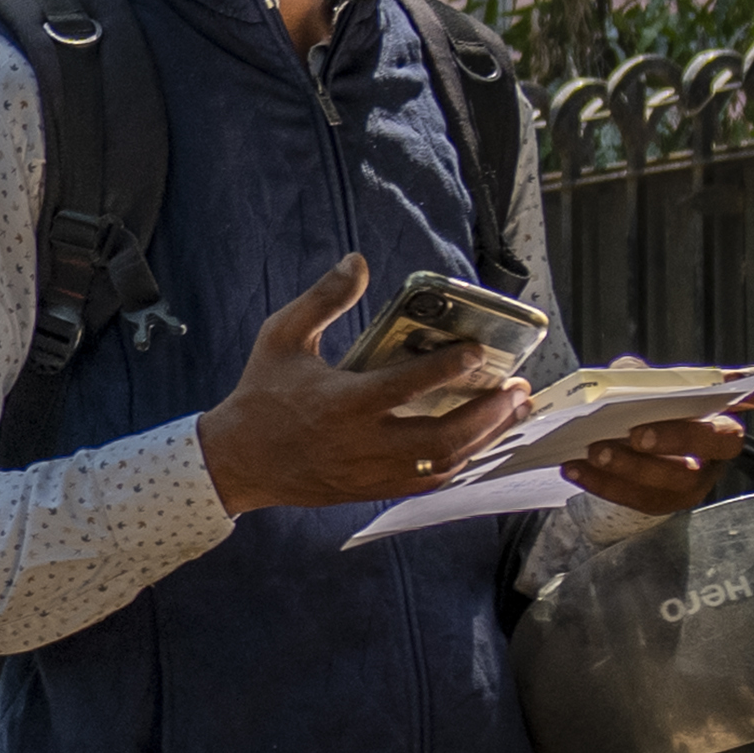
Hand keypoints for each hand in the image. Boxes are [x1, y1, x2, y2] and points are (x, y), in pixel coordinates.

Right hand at [193, 254, 527, 512]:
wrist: (237, 462)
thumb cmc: (262, 394)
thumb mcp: (283, 337)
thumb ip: (323, 298)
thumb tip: (358, 261)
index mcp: (341, 403)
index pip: (404, 387)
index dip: (446, 369)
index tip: (477, 350)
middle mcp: (361, 444)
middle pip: (439, 438)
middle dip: (486, 415)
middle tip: (517, 389)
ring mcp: (369, 473)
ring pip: (441, 464)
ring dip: (484, 438)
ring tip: (513, 410)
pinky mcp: (372, 490)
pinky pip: (427, 482)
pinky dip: (461, 462)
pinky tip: (482, 440)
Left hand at [564, 375, 753, 513]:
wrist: (620, 445)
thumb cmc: (638, 405)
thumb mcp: (638, 381)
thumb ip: (635, 374)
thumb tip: (621, 379)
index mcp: (719, 404)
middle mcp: (719, 444)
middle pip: (719, 441)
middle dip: (680, 437)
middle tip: (638, 432)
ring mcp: (697, 479)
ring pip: (677, 480)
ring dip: (633, 466)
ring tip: (595, 451)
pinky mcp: (666, 504)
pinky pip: (639, 500)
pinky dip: (603, 484)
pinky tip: (575, 468)